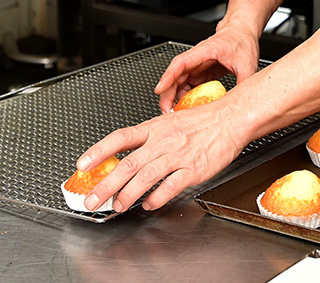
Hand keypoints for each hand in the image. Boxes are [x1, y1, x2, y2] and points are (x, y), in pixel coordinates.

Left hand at [76, 97, 244, 211]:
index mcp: (155, 128)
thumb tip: (132, 153)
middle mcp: (163, 141)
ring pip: (144, 178)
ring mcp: (177, 155)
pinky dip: (156, 198)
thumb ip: (151, 136)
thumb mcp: (171, 121)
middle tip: (92, 200)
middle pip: (127, 165)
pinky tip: (149, 204)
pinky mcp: (193, 169)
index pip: (120, 138)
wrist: (230, 119)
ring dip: (126, 196)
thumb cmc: (203, 120)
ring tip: (116, 206)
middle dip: (106, 185)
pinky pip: (169, 187)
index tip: (82, 164)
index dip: (99, 151)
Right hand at [155, 26, 259, 112]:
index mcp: (204, 52)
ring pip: (179, 83)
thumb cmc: (241, 41)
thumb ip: (243, 83)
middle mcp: (196, 59)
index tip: (159, 89)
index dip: (168, 77)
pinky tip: (187, 108)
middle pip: (175, 76)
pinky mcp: (201, 73)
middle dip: (167, 94)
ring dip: (175, 98)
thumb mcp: (247, 65)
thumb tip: (241, 103)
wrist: (242, 33)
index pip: (180, 63)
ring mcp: (197, 67)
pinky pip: (188, 87)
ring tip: (175, 114)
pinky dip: (185, 98)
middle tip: (167, 111)